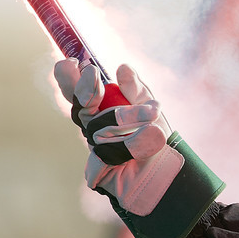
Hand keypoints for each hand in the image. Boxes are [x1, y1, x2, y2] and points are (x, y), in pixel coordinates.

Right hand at [53, 60, 223, 237]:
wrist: (169, 175)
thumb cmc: (157, 139)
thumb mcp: (151, 109)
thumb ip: (137, 90)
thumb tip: (121, 68)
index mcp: (99, 108)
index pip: (75, 89)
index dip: (69, 77)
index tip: (74, 62)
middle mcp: (92, 127)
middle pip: (77, 106)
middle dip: (85, 90)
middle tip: (93, 76)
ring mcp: (94, 148)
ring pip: (99, 128)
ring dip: (130, 118)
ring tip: (155, 117)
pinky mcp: (98, 171)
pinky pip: (108, 154)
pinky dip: (135, 146)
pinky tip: (153, 141)